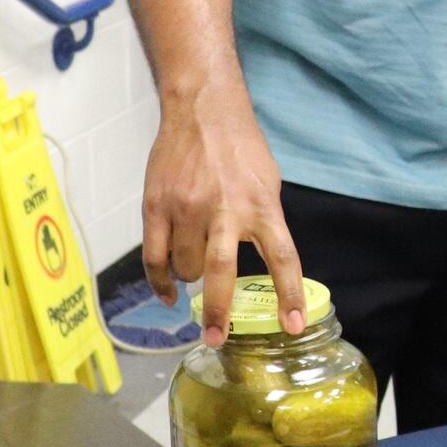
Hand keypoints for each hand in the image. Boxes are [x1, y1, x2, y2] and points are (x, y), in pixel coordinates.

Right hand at [141, 77, 305, 347]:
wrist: (202, 110)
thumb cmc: (240, 149)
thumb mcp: (269, 183)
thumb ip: (266, 222)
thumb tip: (271, 264)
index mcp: (261, 205)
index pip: (282, 258)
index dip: (289, 295)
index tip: (293, 326)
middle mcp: (224, 209)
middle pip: (220, 272)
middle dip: (217, 312)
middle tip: (215, 336)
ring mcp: (186, 208)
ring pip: (185, 268)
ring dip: (191, 278)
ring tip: (197, 267)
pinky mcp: (156, 206)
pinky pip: (153, 258)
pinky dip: (159, 281)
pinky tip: (168, 292)